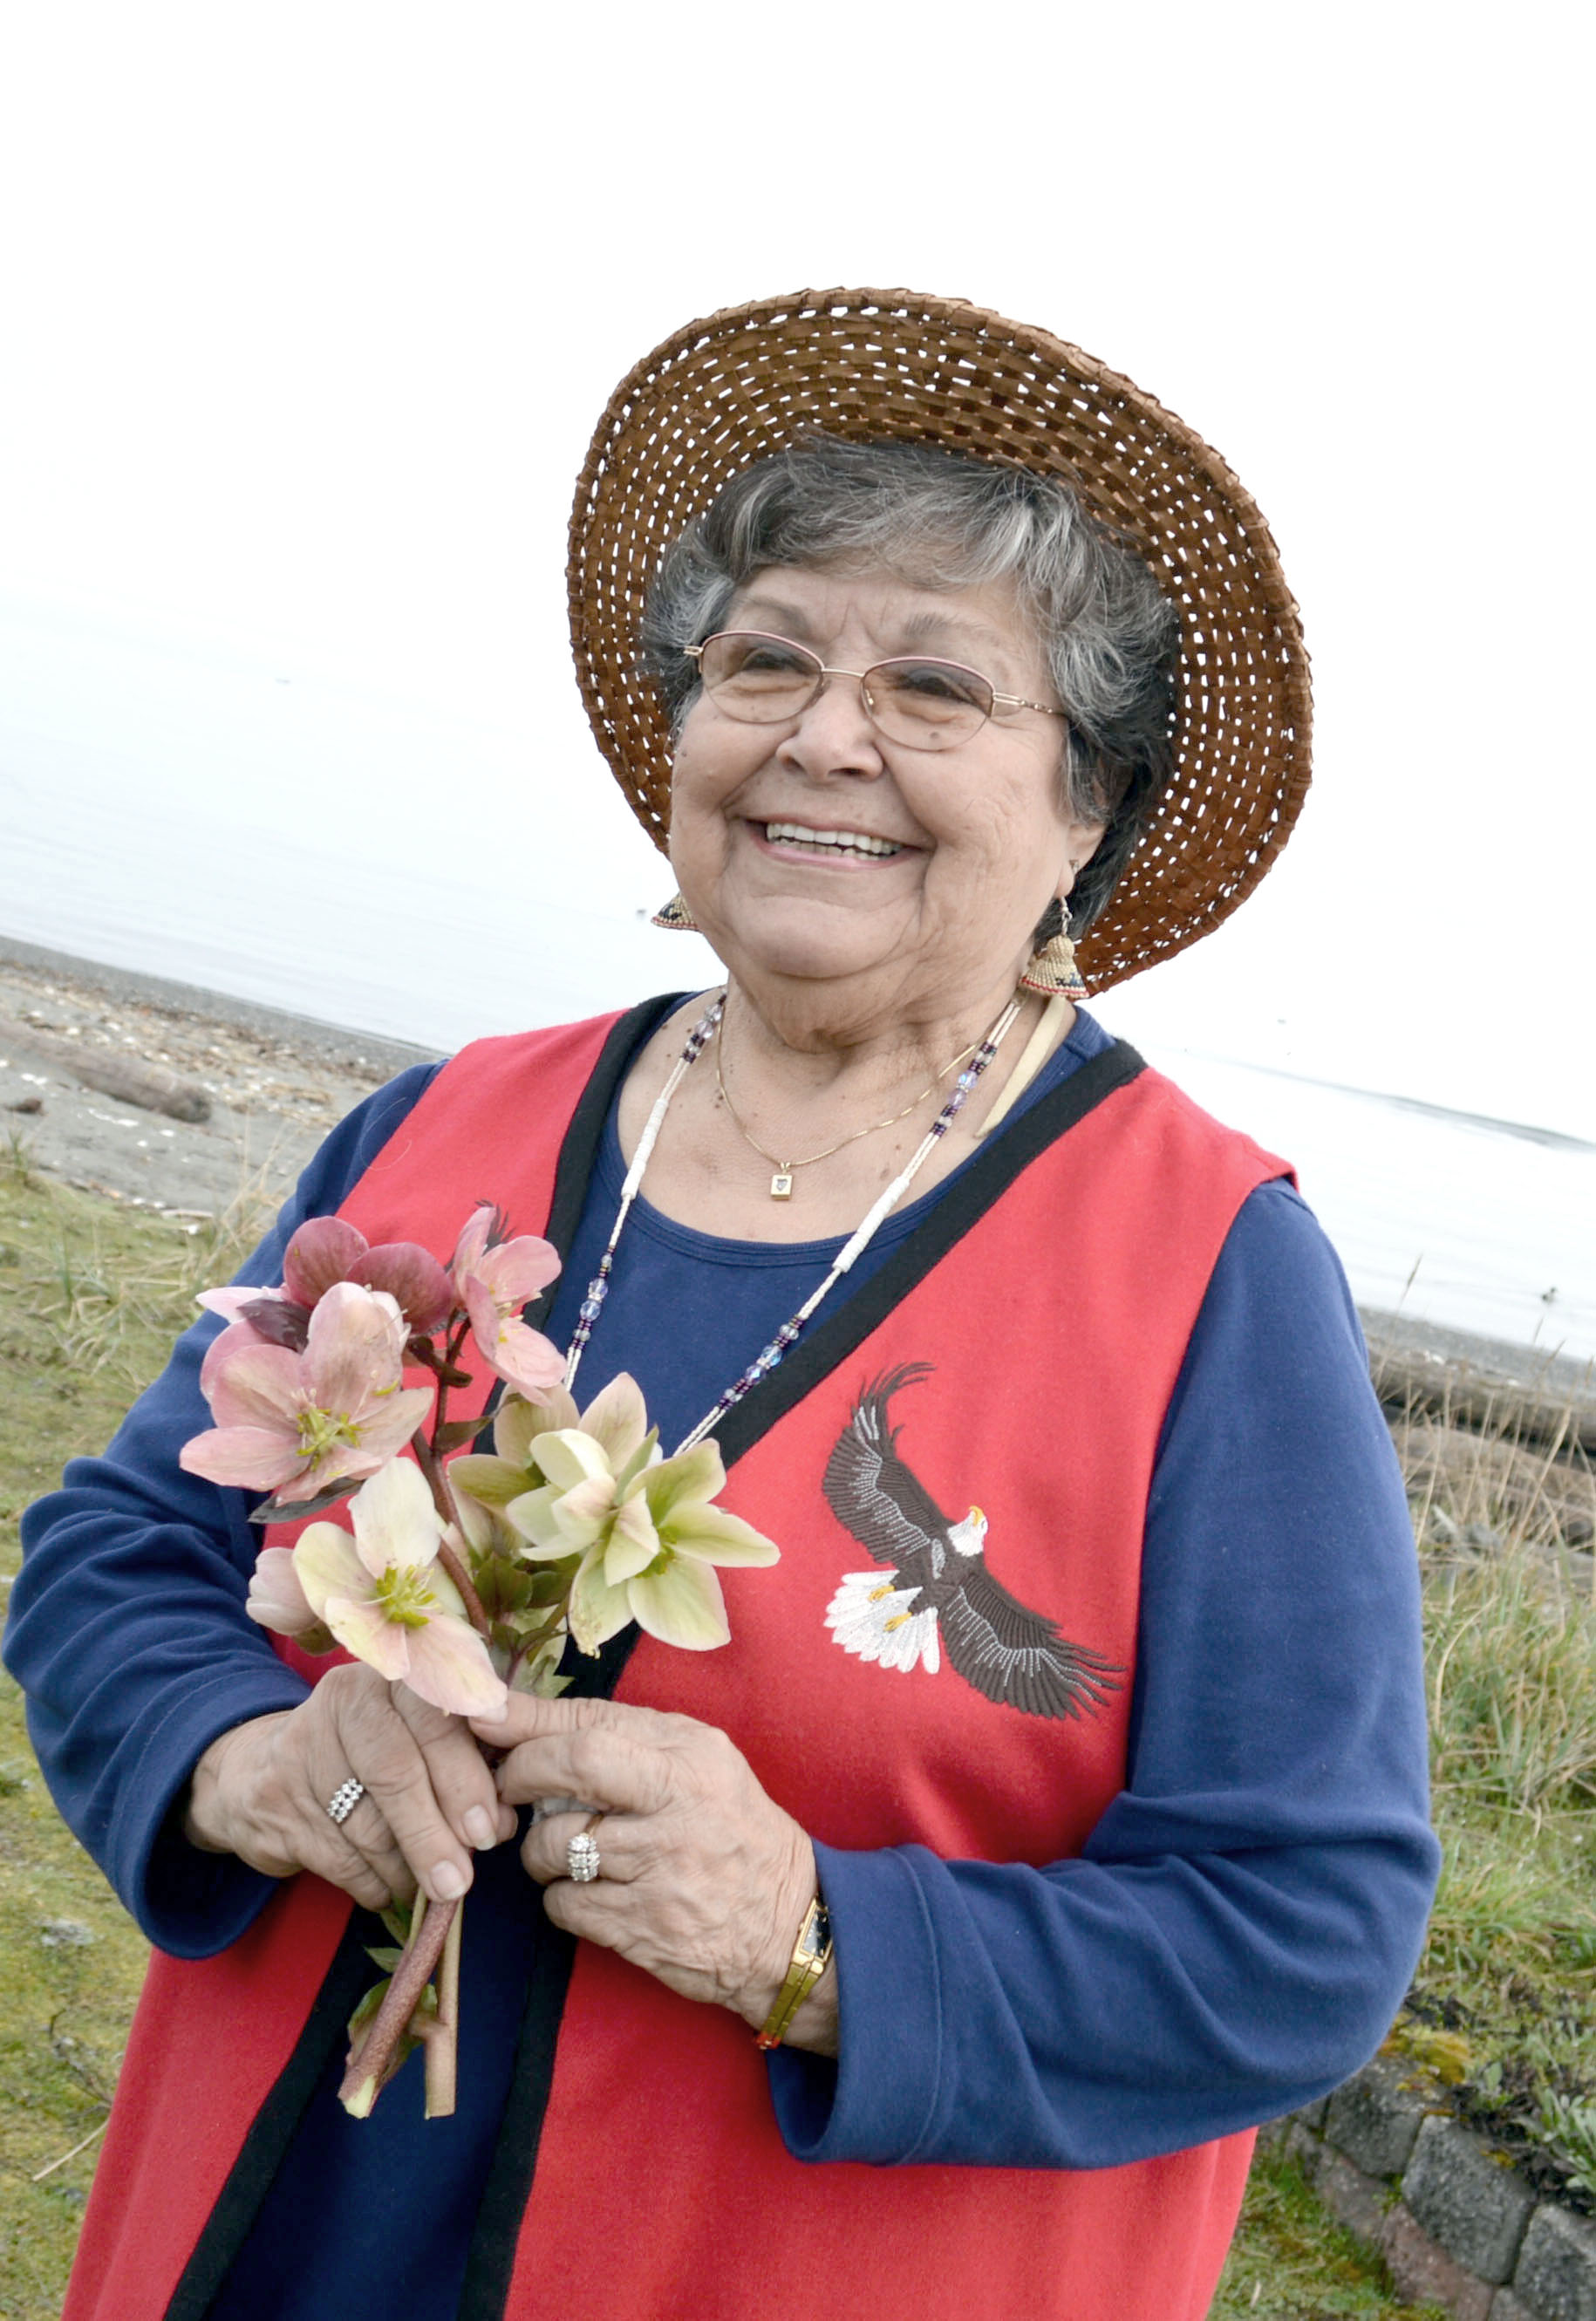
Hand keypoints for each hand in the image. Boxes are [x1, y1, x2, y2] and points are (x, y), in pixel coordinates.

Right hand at [184, 1662, 516, 1913]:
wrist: (264, 1766)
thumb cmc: (373, 1752)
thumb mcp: (420, 1738)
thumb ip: (468, 1767)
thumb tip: (503, 1824)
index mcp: (392, 1675)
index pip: (433, 1721)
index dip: (464, 1778)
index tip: (487, 1830)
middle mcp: (343, 1700)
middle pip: (395, 1773)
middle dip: (434, 1835)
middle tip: (461, 1880)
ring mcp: (301, 1748)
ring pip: (367, 1826)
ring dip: (407, 1869)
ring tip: (433, 1886)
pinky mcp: (274, 1799)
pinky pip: (338, 1858)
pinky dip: (374, 1884)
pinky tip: (391, 1887)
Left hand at [471, 1695, 835, 2053]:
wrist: (788, 1924)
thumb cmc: (729, 1830)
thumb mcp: (696, 1766)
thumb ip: (623, 1738)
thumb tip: (524, 1714)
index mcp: (691, 1756)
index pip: (592, 1725)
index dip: (526, 1721)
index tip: (483, 1716)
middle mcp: (679, 1805)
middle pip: (571, 1768)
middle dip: (519, 1774)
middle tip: (506, 1788)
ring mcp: (661, 1870)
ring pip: (554, 1844)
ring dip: (540, 1849)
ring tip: (565, 1852)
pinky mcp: (643, 1929)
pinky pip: (563, 1905)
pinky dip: (561, 1898)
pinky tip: (590, 1894)